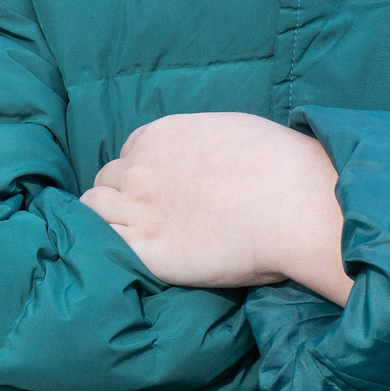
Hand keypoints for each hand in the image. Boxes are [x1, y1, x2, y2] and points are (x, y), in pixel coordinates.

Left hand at [81, 112, 351, 303]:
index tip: (161, 194)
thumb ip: (194, 146)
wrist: (294, 203)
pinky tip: (135, 258)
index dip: (141, 176)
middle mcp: (139, 169)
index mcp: (157, 136)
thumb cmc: (276, 163)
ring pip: (95, 211)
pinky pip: (103, 245)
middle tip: (151, 221)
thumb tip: (196, 162)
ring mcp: (138, 210)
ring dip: (109, 222)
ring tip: (139, 240)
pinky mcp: (147, 251)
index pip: (128, 156)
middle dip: (123, 198)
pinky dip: (112, 249)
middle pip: (108, 182)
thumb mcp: (225, 132)